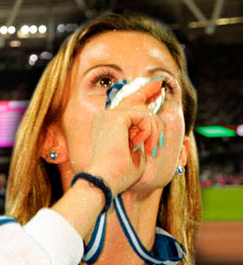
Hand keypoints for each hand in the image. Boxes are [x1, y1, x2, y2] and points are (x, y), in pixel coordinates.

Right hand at [85, 79, 163, 195]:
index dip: (144, 92)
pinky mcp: (116, 117)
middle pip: (138, 101)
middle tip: (156, 117)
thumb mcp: (136, 150)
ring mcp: (109, 115)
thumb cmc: (120, 173)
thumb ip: (142, 132)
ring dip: (153, 132)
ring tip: (148, 149)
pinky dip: (148, 132)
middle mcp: (106, 117)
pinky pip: (144, 116)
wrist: (106, 180)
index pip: (128, 102)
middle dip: (152, 103)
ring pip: (145, 112)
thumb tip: (154, 118)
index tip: (158, 84)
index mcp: (107, 124)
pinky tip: (140, 145)